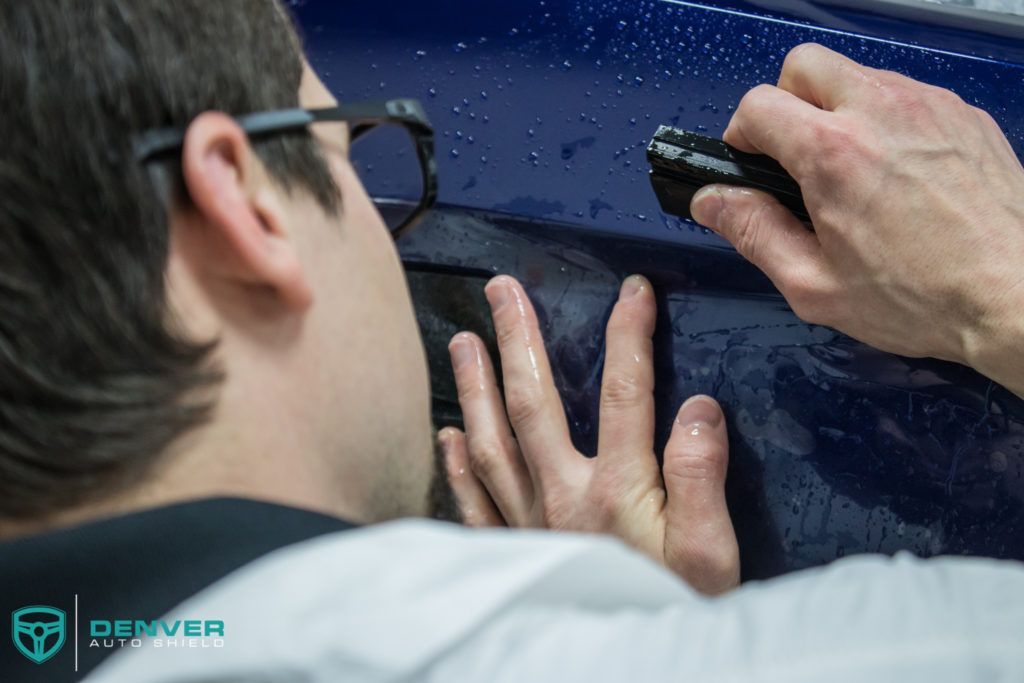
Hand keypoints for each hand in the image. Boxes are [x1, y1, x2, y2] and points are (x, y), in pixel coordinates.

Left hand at [439, 274, 739, 594]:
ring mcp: (528, 523)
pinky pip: (475, 501)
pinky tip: (449, 434)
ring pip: (493, 440)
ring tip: (464, 340)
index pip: (626, 391)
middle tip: (503, 291)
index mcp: (618, 489)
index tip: (632, 290)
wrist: (636, 666)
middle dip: (519, 338)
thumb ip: (701, 479)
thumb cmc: (677, 612)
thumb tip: (698, 409)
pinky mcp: (510, 552)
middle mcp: (563, 496)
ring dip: (476, 386)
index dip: (629, 334)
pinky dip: (458, 465)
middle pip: (535, 401)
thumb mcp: (711, 555)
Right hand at [690, 43, 1023, 394]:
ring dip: (838, 110)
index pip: (758, 103)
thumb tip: (711, 200)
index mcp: (833, 154)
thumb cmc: (920, 299)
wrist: (1018, 296)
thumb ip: (753, 233)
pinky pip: (905, 94)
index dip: (742, 136)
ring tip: (852, 173)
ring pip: (857, 75)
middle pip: (805, 65)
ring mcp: (928, 105)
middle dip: (787, 103)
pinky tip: (898, 174)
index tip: (752, 165)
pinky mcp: (963, 113)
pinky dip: (886, 120)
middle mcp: (880, 111)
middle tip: (796, 158)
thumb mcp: (814, 285)